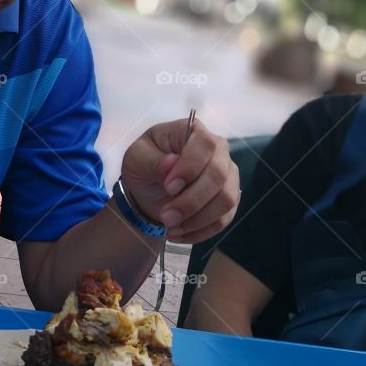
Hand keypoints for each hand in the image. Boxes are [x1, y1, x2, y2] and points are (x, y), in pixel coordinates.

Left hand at [120, 117, 239, 243]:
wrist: (149, 188)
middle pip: (218, 175)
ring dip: (197, 219)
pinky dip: (200, 231)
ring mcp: (228, 176)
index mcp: (194, 131)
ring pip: (226, 200)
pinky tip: (178, 233)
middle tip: (166, 216)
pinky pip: (223, 220)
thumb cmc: (144, 164)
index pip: (205, 145)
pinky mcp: (229, 200)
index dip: (190, 168)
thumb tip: (171, 163)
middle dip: (191, 201)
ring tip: (169, 226)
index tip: (168, 187)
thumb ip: (152, 160)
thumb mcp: (136, 158)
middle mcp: (218, 151)